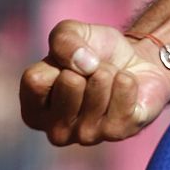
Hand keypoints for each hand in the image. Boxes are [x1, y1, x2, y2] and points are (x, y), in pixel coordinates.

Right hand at [19, 21, 169, 145]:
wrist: (134, 62)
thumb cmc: (94, 52)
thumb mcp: (71, 33)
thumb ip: (63, 40)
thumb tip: (84, 63)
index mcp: (34, 110)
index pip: (36, 80)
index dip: (58, 61)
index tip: (68, 65)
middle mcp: (56, 131)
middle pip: (70, 82)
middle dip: (87, 65)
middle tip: (93, 72)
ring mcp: (87, 136)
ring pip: (100, 83)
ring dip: (109, 71)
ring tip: (109, 80)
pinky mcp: (119, 131)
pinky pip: (125, 89)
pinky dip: (127, 78)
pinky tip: (124, 87)